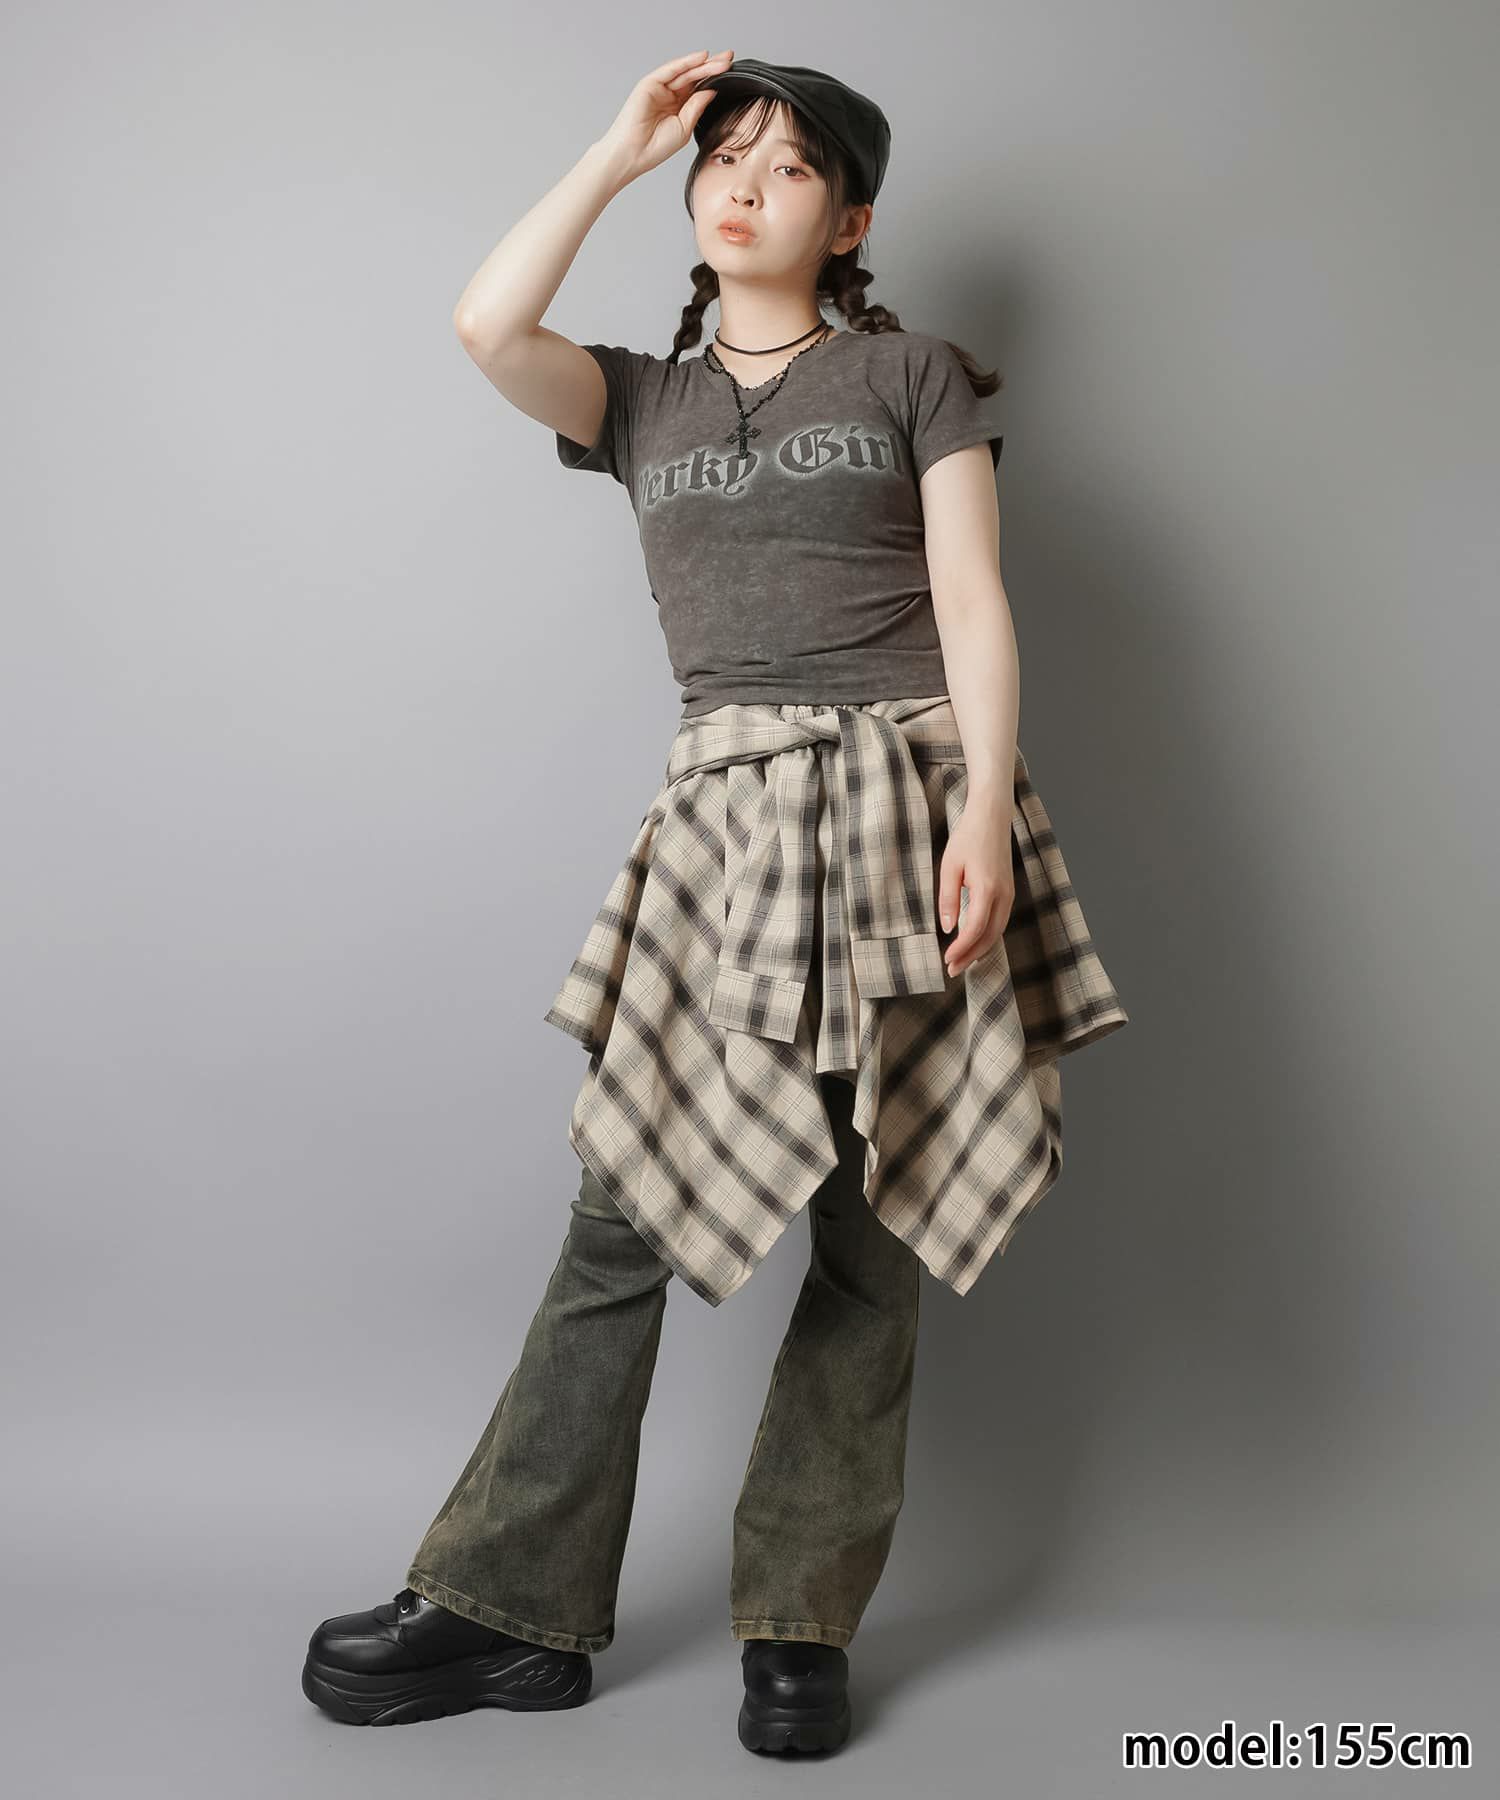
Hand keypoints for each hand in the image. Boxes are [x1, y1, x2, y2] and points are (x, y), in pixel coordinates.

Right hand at [595, 49, 734, 184]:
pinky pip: (671, 69)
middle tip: (730, 59)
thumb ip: (697, 106)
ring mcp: (660, 88)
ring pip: (685, 72)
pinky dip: (686, 62)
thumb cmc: (655, 147)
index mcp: (678, 108)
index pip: (700, 89)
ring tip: (722, 61)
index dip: (715, 80)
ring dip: (704, 65)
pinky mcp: (650, 83)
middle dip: (713, 67)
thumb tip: (712, 90)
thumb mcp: (685, 127)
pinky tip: (701, 58)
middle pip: (694, 77)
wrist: (634, 154)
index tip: (732, 73)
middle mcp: (669, 95)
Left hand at [936, 793, 1015, 977]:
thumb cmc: (968, 838)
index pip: (975, 929)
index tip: (946, 960)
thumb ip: (948, 898)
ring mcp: (1009, 893)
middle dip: (971, 956)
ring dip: (980, 950)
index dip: (961, 949)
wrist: (992, 817)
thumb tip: (947, 927)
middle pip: (989, 936)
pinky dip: (988, 937)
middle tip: (952, 970)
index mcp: (987, 888)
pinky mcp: (1009, 891)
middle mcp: (1003, 894)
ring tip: (962, 963)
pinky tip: (975, 944)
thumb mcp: (949, 866)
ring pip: (997, 931)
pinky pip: (1000, 921)